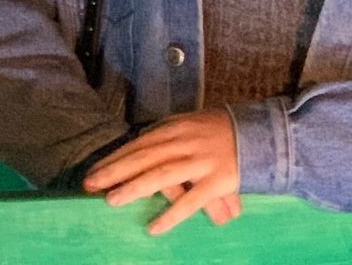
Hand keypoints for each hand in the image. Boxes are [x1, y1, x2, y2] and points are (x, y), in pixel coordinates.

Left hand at [83, 109, 240, 235]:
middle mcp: (187, 141)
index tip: (94, 172)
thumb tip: (138, 142)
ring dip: (136, 187)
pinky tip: (153, 228)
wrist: (261, 133)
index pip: (141, 143)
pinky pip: (192, 200)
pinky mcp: (219, 180)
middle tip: (90, 184)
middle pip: (145, 156)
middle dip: (116, 171)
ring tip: (112, 200)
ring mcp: (203, 160)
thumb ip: (168, 132)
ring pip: (164, 174)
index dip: (116, 157)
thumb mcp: (192, 123)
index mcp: (179, 127)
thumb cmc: (221, 131)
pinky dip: (172, 214)